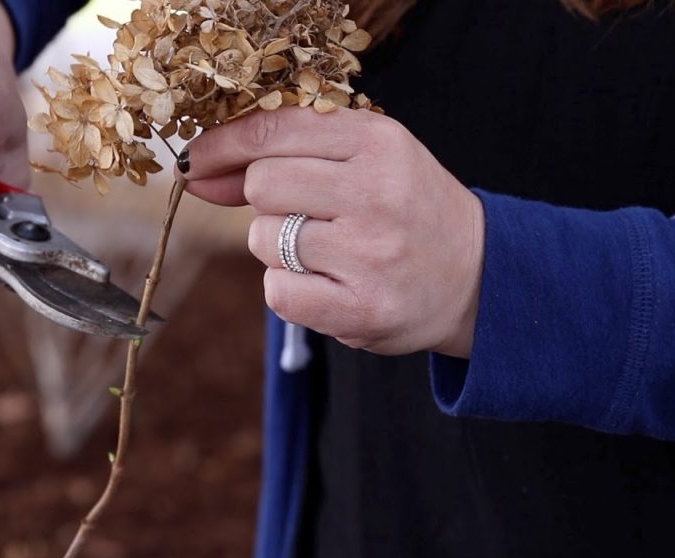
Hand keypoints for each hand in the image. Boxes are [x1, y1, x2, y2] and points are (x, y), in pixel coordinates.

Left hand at [181, 107, 484, 357]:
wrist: (478, 277)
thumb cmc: (407, 209)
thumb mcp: (368, 159)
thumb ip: (289, 155)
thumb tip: (198, 173)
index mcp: (378, 142)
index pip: (274, 131)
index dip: (223, 145)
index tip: (195, 161)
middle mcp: (376, 191)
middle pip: (262, 185)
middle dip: (267, 203)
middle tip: (307, 215)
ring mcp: (369, 252)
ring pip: (264, 240)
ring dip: (280, 250)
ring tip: (332, 253)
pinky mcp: (361, 308)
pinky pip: (277, 293)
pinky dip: (290, 292)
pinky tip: (328, 286)